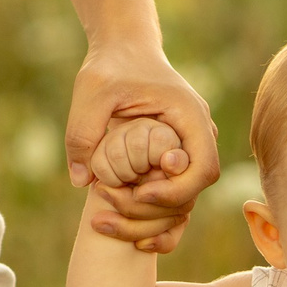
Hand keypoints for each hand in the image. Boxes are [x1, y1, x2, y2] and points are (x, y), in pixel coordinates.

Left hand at [65, 41, 218, 255]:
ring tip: (107, 221)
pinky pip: (174, 200)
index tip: (140, 191)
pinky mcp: (171, 163)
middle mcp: (197, 137)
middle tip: (113, 205)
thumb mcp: (91, 92)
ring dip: (150, 220)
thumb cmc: (110, 68)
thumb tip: (83, 181)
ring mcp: (187, 151)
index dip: (176, 190)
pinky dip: (156, 221)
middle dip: (156, 210)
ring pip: (184, 202)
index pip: (203, 168)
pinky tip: (131, 235)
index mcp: (189, 117)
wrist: (122, 52)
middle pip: (194, 192)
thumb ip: (83, 133)